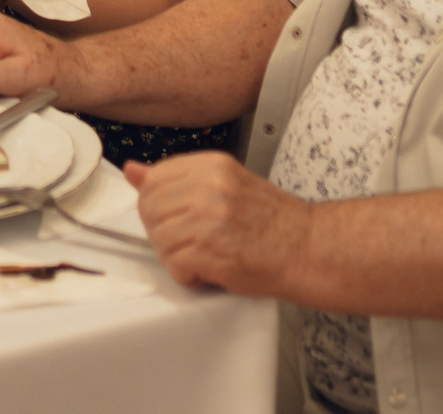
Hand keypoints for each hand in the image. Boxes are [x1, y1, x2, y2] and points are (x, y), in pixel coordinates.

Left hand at [126, 152, 305, 295]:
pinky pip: (175, 266)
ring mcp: (212, 220)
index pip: (155, 179)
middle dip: (163, 232)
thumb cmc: (272, 221)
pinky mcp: (214, 252)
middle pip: (151, 210)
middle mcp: (211, 188)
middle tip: (190, 241)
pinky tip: (209, 270)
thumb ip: (178, 178)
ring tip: (204, 257)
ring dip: (176, 257)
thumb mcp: (226, 183)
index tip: (174, 217)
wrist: (308, 248)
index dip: (157, 205)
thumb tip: (133, 171)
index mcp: (213, 166)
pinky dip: (189, 276)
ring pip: (160, 240)